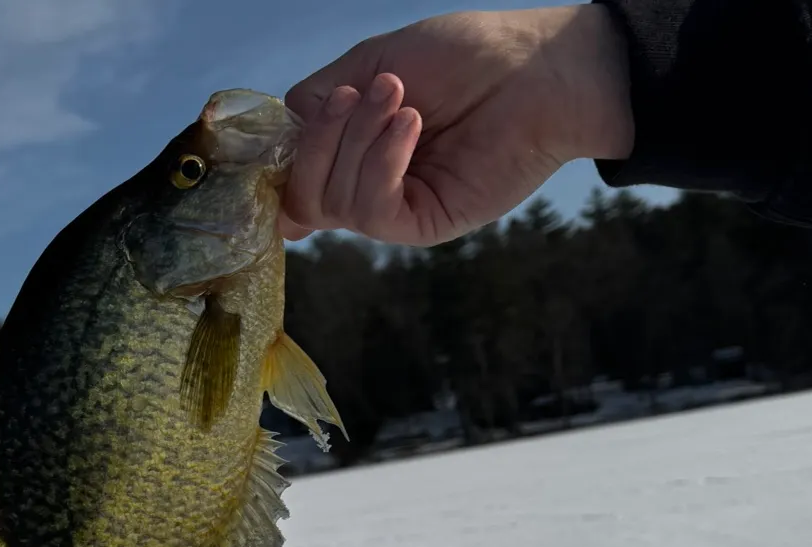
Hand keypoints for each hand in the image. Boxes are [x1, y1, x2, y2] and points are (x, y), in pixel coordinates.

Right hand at [280, 6, 634, 245]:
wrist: (535, 69)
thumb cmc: (464, 57)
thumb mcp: (372, 63)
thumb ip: (318, 103)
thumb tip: (276, 141)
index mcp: (350, 153)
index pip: (292, 181)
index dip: (280, 162)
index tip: (293, 125)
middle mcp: (366, 187)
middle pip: (302, 197)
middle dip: (321, 140)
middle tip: (363, 94)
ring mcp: (394, 210)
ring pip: (334, 203)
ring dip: (359, 140)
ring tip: (403, 100)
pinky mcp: (422, 225)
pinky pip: (373, 212)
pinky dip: (382, 163)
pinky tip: (412, 126)